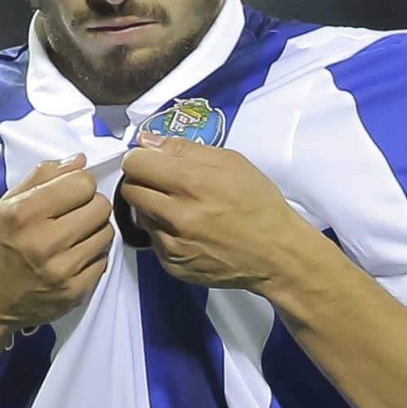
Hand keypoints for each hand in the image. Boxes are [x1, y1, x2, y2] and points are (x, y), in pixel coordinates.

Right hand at [0, 154, 113, 338]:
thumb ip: (42, 177)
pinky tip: (73, 257)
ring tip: (74, 236)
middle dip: (90, 205)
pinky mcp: (73, 293)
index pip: (82, 183)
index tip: (68, 194)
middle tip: (73, 215)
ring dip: (94, 230)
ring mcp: (61, 271)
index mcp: (24, 213)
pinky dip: (92, 256)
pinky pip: (103, 261)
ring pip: (106, 233)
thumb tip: (80, 160)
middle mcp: (44, 242)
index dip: (78, 184)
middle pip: (100, 206)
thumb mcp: (5, 205)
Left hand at [119, 133, 296, 291]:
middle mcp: (176, 216)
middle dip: (143, 182)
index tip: (152, 161)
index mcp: (190, 184)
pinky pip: (153, 239)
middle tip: (165, 183)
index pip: (134, 164)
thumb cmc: (257, 202)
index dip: (141, 158)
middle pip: (130, 189)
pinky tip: (188, 230)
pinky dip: (164, 231)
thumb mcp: (230, 162)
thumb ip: (184, 149)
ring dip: (152, 207)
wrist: (276, 254)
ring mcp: (172, 244)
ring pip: (140, 215)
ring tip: (181, 207)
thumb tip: (147, 142)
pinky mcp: (172, 265)